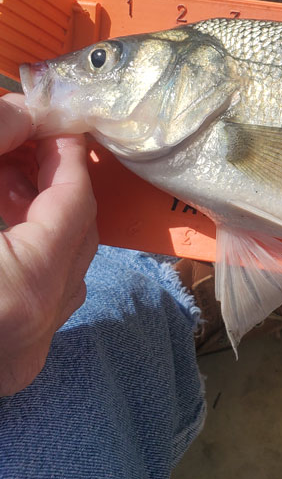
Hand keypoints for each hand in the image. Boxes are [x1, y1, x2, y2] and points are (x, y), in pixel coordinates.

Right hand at [0, 93, 97, 396]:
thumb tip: (21, 116)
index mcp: (22, 290)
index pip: (74, 206)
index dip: (66, 158)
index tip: (56, 126)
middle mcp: (36, 328)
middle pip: (77, 235)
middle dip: (55, 182)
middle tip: (28, 143)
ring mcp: (25, 352)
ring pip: (63, 266)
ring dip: (42, 216)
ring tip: (7, 175)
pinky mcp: (10, 362)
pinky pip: (43, 295)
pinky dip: (31, 253)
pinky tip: (1, 221)